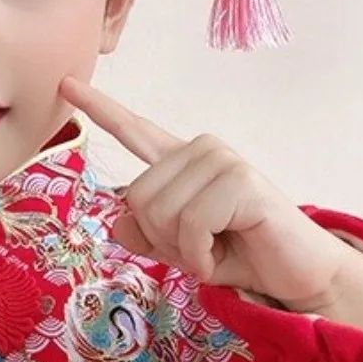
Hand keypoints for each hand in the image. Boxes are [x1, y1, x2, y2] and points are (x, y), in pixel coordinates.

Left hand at [59, 77, 355, 308]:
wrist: (297, 276)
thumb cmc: (239, 255)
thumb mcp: (180, 249)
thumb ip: (145, 234)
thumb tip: (118, 220)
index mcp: (181, 161)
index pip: (132, 129)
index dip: (98, 108)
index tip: (65, 84)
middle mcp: (199, 150)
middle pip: (138, 197)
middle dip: (162, 238)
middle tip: (201, 248)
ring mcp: (221, 160)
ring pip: (160, 212)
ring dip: (184, 250)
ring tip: (217, 248)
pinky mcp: (241, 180)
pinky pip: (190, 225)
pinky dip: (201, 255)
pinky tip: (224, 253)